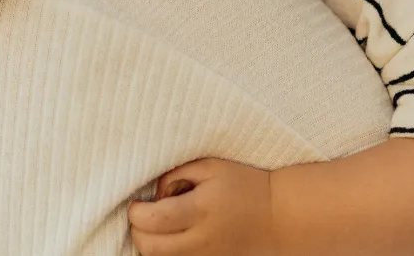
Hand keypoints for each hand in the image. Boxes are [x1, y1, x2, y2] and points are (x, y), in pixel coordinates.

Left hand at [128, 158, 276, 255]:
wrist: (277, 216)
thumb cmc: (243, 184)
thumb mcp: (210, 166)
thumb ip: (177, 174)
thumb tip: (155, 194)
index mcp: (200, 209)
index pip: (152, 220)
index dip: (136, 212)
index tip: (139, 202)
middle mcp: (201, 239)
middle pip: (150, 247)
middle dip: (138, 230)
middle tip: (144, 214)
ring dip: (150, 244)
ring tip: (160, 225)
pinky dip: (167, 253)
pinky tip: (173, 237)